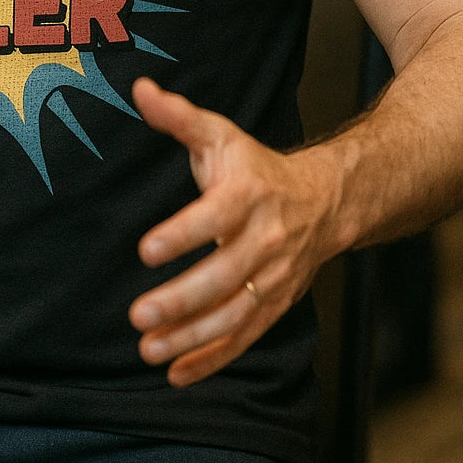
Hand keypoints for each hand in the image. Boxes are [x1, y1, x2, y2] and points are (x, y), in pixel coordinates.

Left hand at [128, 76, 340, 386]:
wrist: (325, 201)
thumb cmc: (256, 166)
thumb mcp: (220, 134)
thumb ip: (178, 116)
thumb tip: (139, 88)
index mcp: (249, 195)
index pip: (214, 216)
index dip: (182, 233)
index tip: (145, 249)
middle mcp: (265, 241)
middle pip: (223, 276)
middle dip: (181, 300)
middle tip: (138, 314)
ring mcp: (273, 279)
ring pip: (233, 315)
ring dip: (191, 337)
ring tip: (147, 348)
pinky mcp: (274, 306)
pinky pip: (244, 338)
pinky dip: (212, 359)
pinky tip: (175, 374)